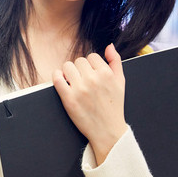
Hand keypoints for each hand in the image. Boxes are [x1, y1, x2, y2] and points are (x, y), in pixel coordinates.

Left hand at [52, 44, 127, 164]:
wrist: (107, 130)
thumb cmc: (114, 107)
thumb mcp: (121, 82)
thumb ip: (116, 61)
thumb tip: (109, 45)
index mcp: (106, 74)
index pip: (92, 56)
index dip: (91, 65)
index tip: (91, 74)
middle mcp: (93, 79)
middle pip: (79, 61)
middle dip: (80, 69)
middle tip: (83, 80)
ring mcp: (80, 89)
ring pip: (67, 66)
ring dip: (68, 72)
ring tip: (73, 81)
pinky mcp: (69, 99)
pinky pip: (57, 79)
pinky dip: (57, 77)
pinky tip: (62, 81)